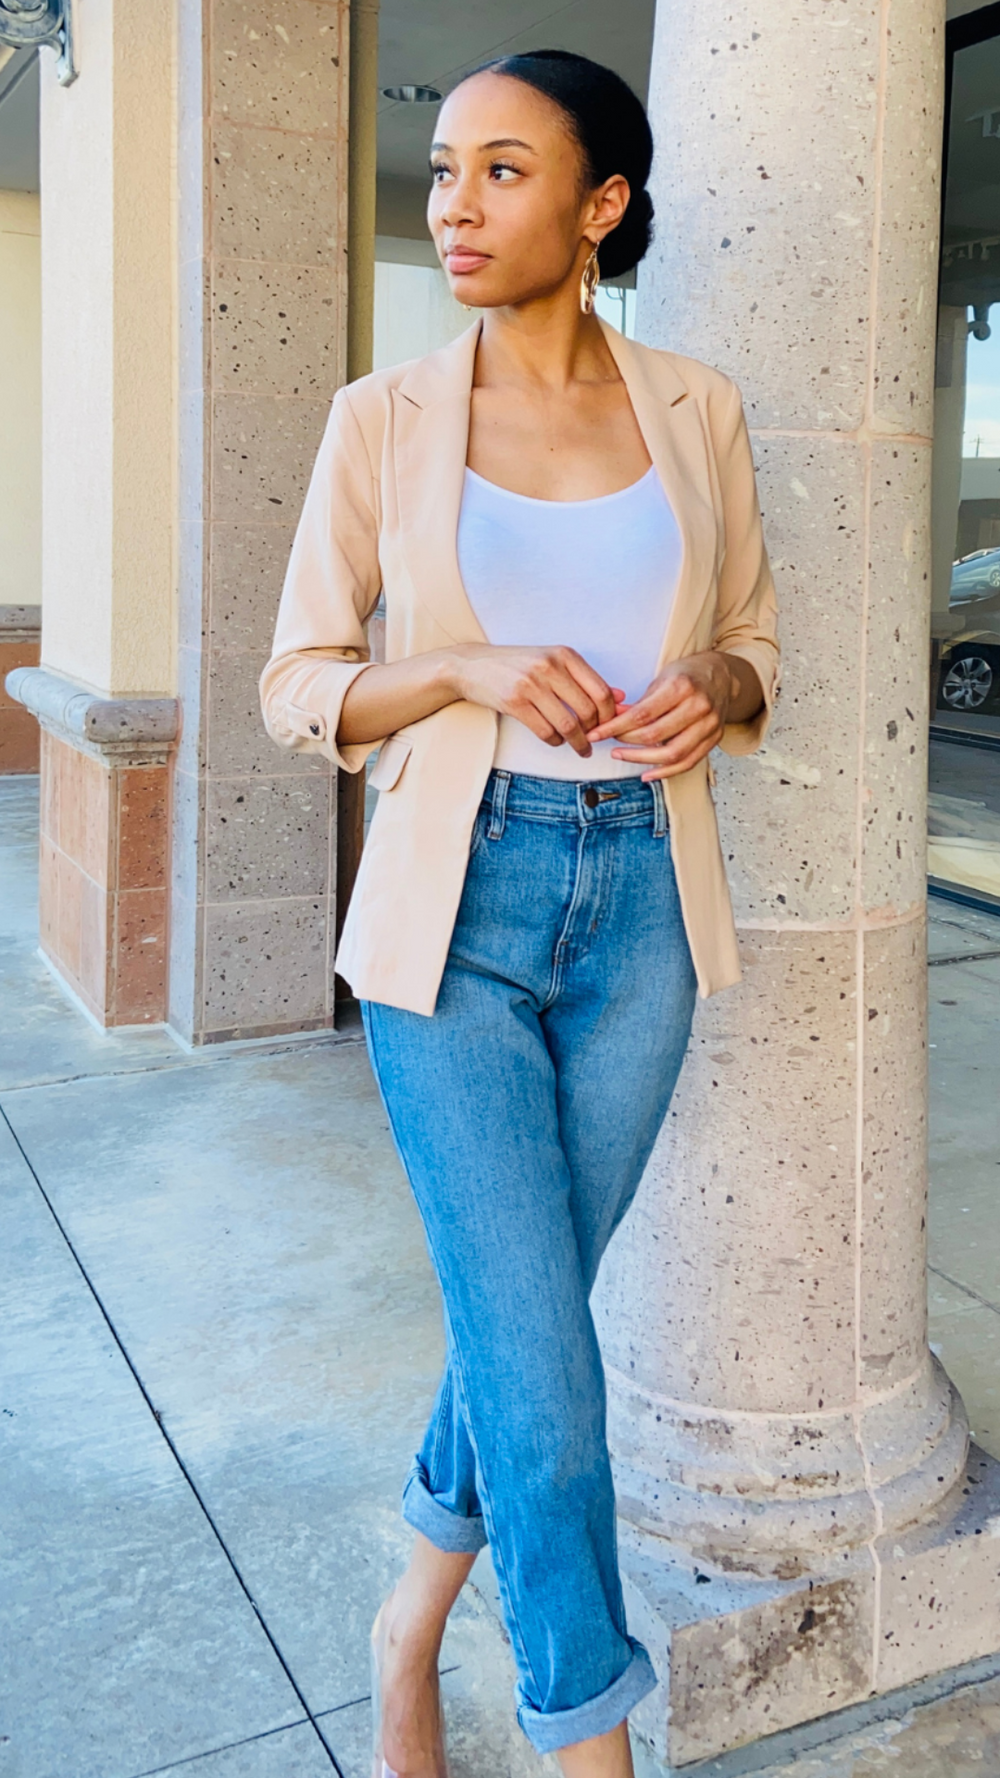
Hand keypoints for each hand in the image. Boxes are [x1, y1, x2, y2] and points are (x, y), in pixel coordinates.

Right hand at [449, 644, 620, 757]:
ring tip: (581, 748)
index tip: (608, 725)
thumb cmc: (516, 665)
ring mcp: (531, 684)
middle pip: (587, 710)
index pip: (601, 690)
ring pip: (568, 724)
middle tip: (594, 740)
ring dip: (578, 742)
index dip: (610, 714)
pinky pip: (546, 731)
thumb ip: (584, 678)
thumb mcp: (552, 662)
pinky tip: (556, 740)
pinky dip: (555, 741)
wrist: (473, 665)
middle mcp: (550, 666)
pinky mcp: (515, 702)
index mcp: (564, 654)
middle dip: (595, 731)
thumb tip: (621, 697)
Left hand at [586, 651, 738, 779]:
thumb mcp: (661, 679)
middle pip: (655, 735)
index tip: (596, 734)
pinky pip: (688, 763)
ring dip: (642, 759)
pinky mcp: (715, 739)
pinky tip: (646, 774)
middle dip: (626, 742)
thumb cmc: (687, 675)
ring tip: (621, 756)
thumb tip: (610, 721)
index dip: (615, 727)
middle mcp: (698, 706)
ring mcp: (709, 725)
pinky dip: (666, 772)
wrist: (723, 676)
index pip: (642, 714)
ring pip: (672, 753)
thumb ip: (638, 703)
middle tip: (609, 743)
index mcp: (681, 687)